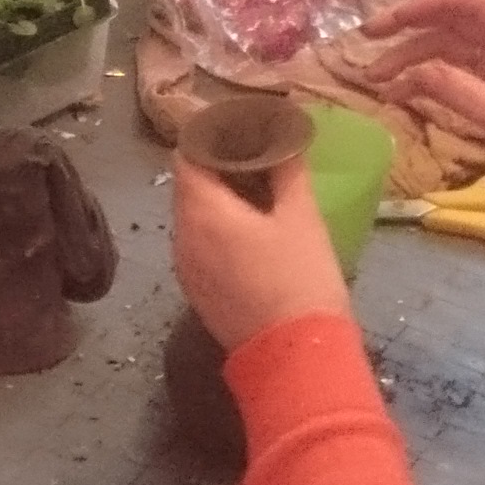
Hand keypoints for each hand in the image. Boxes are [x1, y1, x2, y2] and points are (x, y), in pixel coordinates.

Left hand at [172, 155, 349, 349]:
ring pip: (192, 219)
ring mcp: (185, 268)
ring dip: (216, 202)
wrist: (294, 355)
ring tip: (255, 193)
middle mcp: (182, 236)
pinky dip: (215, 231)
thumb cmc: (300, 278)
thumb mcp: (302, 217)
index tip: (239, 129)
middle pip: (187, 187)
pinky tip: (248, 233)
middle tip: (254, 157)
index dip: (209, 137)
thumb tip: (284, 138)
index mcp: (202, 210)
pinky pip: (198, 246)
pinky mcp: (196, 293)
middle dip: (215, 168)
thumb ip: (288, 170)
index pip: (187, 155)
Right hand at [358, 0, 484, 244]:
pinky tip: (401, 95)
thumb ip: (464, 94)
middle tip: (367, 42)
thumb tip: (416, 71)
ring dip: (414, 59)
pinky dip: (429, 82)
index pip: (476, 2)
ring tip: (375, 80)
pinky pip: (460, 76)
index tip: (389, 20)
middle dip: (411, 28)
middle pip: (458, 22)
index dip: (430, 2)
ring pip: (453, 49)